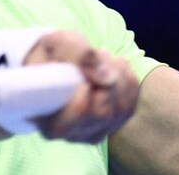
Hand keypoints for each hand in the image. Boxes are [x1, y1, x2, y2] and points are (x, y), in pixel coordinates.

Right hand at [23, 30, 138, 142]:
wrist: (52, 62)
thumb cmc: (50, 55)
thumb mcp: (57, 44)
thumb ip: (77, 55)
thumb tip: (107, 76)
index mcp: (49, 120)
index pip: (78, 114)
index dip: (88, 89)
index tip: (86, 66)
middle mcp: (71, 133)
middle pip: (103, 113)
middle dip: (109, 78)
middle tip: (100, 52)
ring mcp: (92, 132)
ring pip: (121, 111)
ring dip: (120, 77)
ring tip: (105, 56)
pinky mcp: (109, 125)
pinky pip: (130, 107)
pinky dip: (128, 82)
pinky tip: (115, 66)